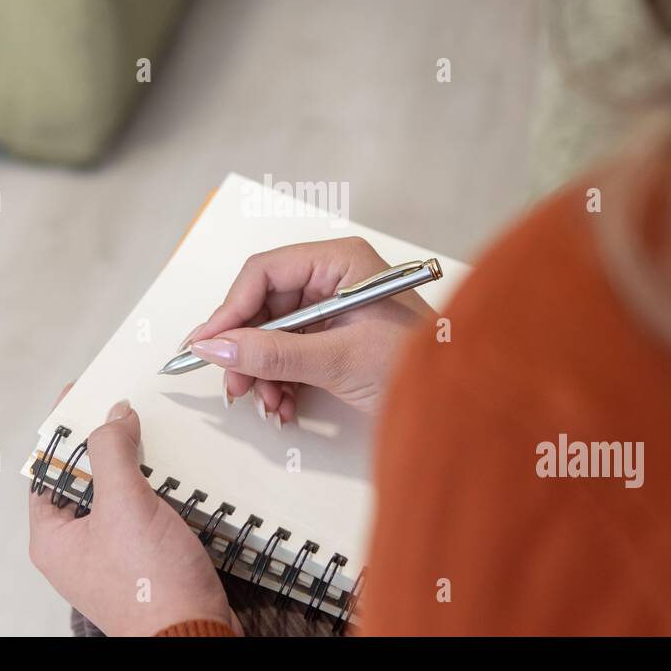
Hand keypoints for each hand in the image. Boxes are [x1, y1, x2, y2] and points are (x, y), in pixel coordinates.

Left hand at [29, 391, 238, 636]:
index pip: (47, 469)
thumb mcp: (125, 505)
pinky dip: (156, 490)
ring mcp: (109, 555)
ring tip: (153, 438)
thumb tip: (113, 416)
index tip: (82, 394)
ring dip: (136, 466)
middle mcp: (75, 548)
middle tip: (125, 410)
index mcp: (52, 538)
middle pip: (83, 478)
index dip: (64, 429)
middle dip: (106, 444)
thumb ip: (112, 452)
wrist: (195, 635)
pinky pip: (142, 512)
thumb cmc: (151, 587)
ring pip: (116, 494)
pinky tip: (176, 474)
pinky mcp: (142, 559)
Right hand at [183, 237, 435, 419]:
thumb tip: (214, 347)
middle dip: (247, 350)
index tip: (207, 347)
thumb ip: (273, 352)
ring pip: (273, 335)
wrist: (463, 404)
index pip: (264, 273)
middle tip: (236, 388)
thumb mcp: (338, 359)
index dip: (230, 310)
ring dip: (263, 373)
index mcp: (339, 262)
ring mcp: (335, 310)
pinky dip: (282, 382)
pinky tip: (286, 408)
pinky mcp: (338, 339)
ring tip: (270, 406)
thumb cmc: (417, 368)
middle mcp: (334, 278)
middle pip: (264, 305)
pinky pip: (291, 354)